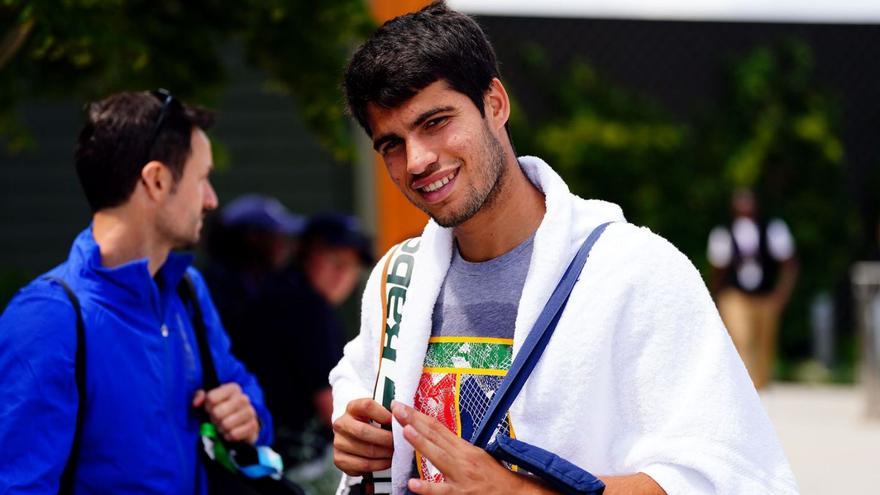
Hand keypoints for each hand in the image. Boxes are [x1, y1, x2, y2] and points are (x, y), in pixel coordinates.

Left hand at [192, 383, 259, 444]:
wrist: (241, 423)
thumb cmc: (222, 409)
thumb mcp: (209, 400)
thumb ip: (200, 397)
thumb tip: (196, 403)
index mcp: (233, 389)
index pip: (211, 397)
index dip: (207, 406)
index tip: (210, 409)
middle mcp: (243, 398)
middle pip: (218, 412)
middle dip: (214, 419)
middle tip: (216, 420)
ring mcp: (250, 412)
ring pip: (226, 424)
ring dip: (221, 428)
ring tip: (222, 426)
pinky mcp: (253, 426)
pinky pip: (234, 434)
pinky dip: (229, 436)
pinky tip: (229, 433)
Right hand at [332, 398, 393, 475]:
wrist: (356, 437)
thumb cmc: (373, 424)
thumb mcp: (379, 413)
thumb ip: (391, 414)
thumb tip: (403, 416)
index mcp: (352, 407)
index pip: (367, 406)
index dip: (384, 414)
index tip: (396, 421)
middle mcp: (341, 423)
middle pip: (363, 431)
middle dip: (385, 438)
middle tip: (398, 442)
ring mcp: (338, 442)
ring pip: (365, 450)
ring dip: (384, 453)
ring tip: (395, 452)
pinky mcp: (339, 459)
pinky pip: (363, 465)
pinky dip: (379, 465)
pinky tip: (387, 461)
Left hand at [392, 401, 547, 494]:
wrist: (516, 494)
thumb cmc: (496, 478)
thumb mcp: (477, 456)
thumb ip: (457, 448)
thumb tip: (437, 438)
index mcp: (465, 448)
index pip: (438, 427)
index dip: (419, 416)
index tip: (404, 406)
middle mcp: (462, 459)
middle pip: (436, 436)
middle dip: (414, 421)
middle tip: (397, 409)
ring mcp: (461, 477)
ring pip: (438, 458)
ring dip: (421, 444)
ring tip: (405, 431)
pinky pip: (442, 492)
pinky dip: (427, 488)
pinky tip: (413, 483)